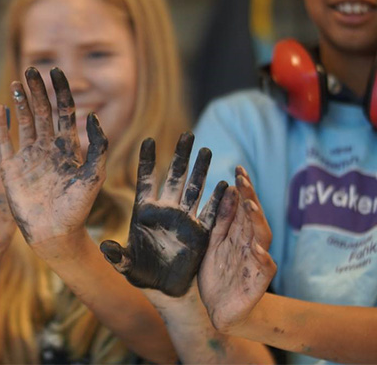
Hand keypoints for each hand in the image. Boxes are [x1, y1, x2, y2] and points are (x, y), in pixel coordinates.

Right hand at [0, 67, 107, 246]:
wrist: (54, 233)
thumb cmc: (77, 208)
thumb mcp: (93, 177)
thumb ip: (97, 148)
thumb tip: (95, 118)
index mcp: (68, 146)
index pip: (64, 111)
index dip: (60, 91)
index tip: (55, 71)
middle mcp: (48, 147)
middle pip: (42, 111)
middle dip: (37, 90)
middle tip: (30, 70)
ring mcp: (29, 156)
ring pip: (24, 122)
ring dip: (21, 102)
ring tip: (16, 83)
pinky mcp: (12, 168)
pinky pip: (4, 141)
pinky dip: (1, 125)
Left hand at [100, 133, 227, 297]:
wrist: (165, 291)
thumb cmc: (141, 274)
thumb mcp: (126, 266)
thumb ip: (117, 256)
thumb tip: (105, 248)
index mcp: (144, 211)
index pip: (146, 180)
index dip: (147, 160)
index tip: (149, 139)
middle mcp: (166, 210)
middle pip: (174, 176)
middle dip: (180, 155)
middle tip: (187, 134)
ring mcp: (185, 220)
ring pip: (194, 188)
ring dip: (201, 170)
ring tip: (206, 149)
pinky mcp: (201, 234)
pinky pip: (211, 214)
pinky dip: (218, 201)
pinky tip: (225, 185)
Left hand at [198, 184, 275, 331]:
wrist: (220, 309)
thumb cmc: (217, 273)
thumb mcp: (214, 242)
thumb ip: (222, 219)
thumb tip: (229, 189)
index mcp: (238, 233)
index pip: (243, 206)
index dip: (243, 188)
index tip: (238, 168)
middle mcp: (250, 243)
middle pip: (253, 216)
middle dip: (250, 197)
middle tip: (243, 179)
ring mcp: (255, 261)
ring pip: (261, 237)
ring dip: (257, 220)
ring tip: (250, 205)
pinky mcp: (258, 282)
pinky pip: (264, 268)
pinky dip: (262, 258)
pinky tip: (258, 248)